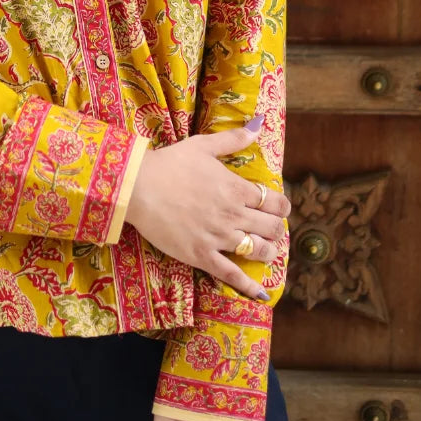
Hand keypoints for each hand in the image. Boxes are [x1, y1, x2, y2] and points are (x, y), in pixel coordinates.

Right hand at [123, 122, 289, 298]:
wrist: (139, 187)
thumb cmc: (170, 163)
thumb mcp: (203, 145)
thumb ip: (233, 140)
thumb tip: (258, 125)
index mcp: (236, 188)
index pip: (274, 202)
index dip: (281, 207)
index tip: (278, 208)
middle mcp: (233, 215)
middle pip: (270, 228)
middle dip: (276, 229)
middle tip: (271, 230)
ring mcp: (219, 237)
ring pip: (257, 250)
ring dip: (268, 252)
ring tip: (266, 251)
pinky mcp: (202, 255)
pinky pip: (231, 275)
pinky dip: (248, 286)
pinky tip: (261, 295)